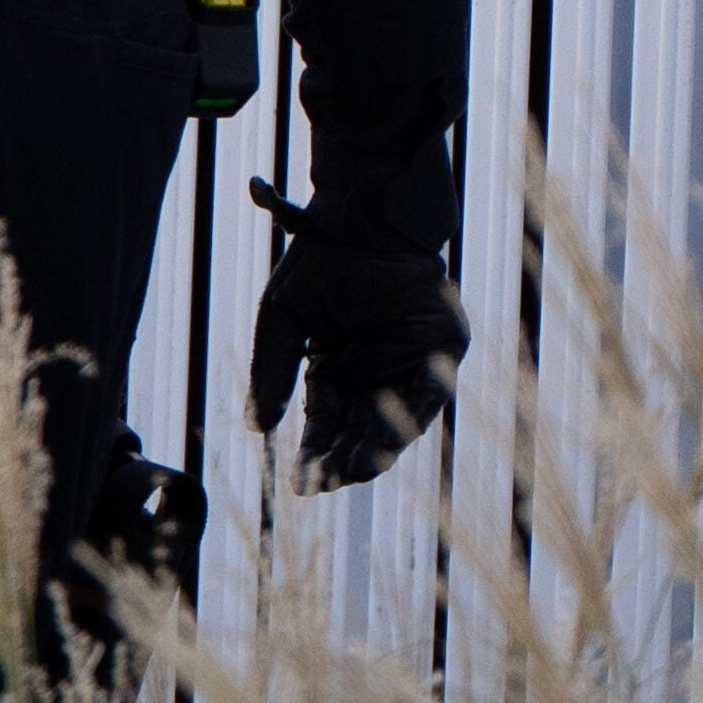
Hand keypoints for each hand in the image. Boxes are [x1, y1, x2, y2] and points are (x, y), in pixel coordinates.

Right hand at [253, 226, 466, 484]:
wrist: (362, 218)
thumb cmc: (318, 263)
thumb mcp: (281, 321)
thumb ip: (272, 372)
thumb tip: (259, 429)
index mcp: (334, 369)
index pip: (324, 424)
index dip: (313, 454)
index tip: (300, 484)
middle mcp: (373, 372)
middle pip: (359, 430)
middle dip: (342, 459)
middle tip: (326, 483)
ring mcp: (410, 363)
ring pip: (398, 420)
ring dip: (378, 448)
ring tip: (357, 471)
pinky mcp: (443, 349)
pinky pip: (432, 390)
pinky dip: (414, 414)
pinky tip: (390, 440)